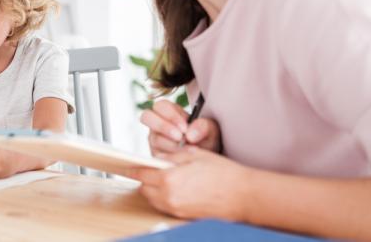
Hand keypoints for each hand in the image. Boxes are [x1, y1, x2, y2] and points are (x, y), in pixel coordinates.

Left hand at [126, 147, 249, 219]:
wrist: (243, 195)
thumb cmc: (222, 172)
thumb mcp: (194, 154)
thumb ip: (171, 157)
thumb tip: (156, 159)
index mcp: (169, 179)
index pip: (141, 174)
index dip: (133, 168)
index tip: (126, 165)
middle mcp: (169, 197)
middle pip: (144, 189)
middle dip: (145, 179)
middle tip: (151, 169)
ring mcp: (176, 209)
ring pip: (153, 199)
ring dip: (153, 189)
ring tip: (165, 178)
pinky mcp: (183, 216)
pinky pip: (165, 206)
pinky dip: (164, 197)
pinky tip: (175, 188)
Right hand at [141, 100, 221, 155]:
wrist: (207, 158)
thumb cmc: (206, 139)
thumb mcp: (211, 130)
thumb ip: (204, 127)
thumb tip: (190, 135)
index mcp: (169, 111)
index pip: (160, 106)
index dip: (170, 115)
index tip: (184, 128)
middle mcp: (158, 124)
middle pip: (147, 117)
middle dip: (163, 126)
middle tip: (179, 137)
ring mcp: (155, 139)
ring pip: (154, 139)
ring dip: (172, 145)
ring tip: (190, 150)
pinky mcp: (156, 155)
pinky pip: (157, 156)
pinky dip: (172, 158)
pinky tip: (185, 160)